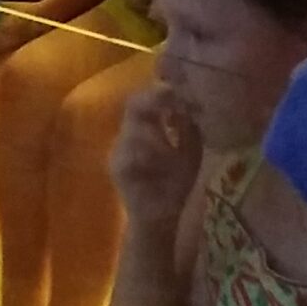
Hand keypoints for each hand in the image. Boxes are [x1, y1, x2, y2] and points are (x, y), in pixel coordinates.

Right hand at [111, 82, 203, 222]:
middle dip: (152, 101)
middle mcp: (130, 132)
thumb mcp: (190, 152)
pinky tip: (161, 165)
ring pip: (132, 130)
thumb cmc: (174, 181)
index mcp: (148, 125)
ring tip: (173, 152)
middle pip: (132, 105)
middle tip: (171, 103)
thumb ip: (188, 128)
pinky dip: (147, 158)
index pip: (146, 98)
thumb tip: (188, 103)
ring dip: (156, 138)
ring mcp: (120, 150)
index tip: (176, 89)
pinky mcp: (116, 169)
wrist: (162, 216)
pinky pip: (128, 156)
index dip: (159, 90)